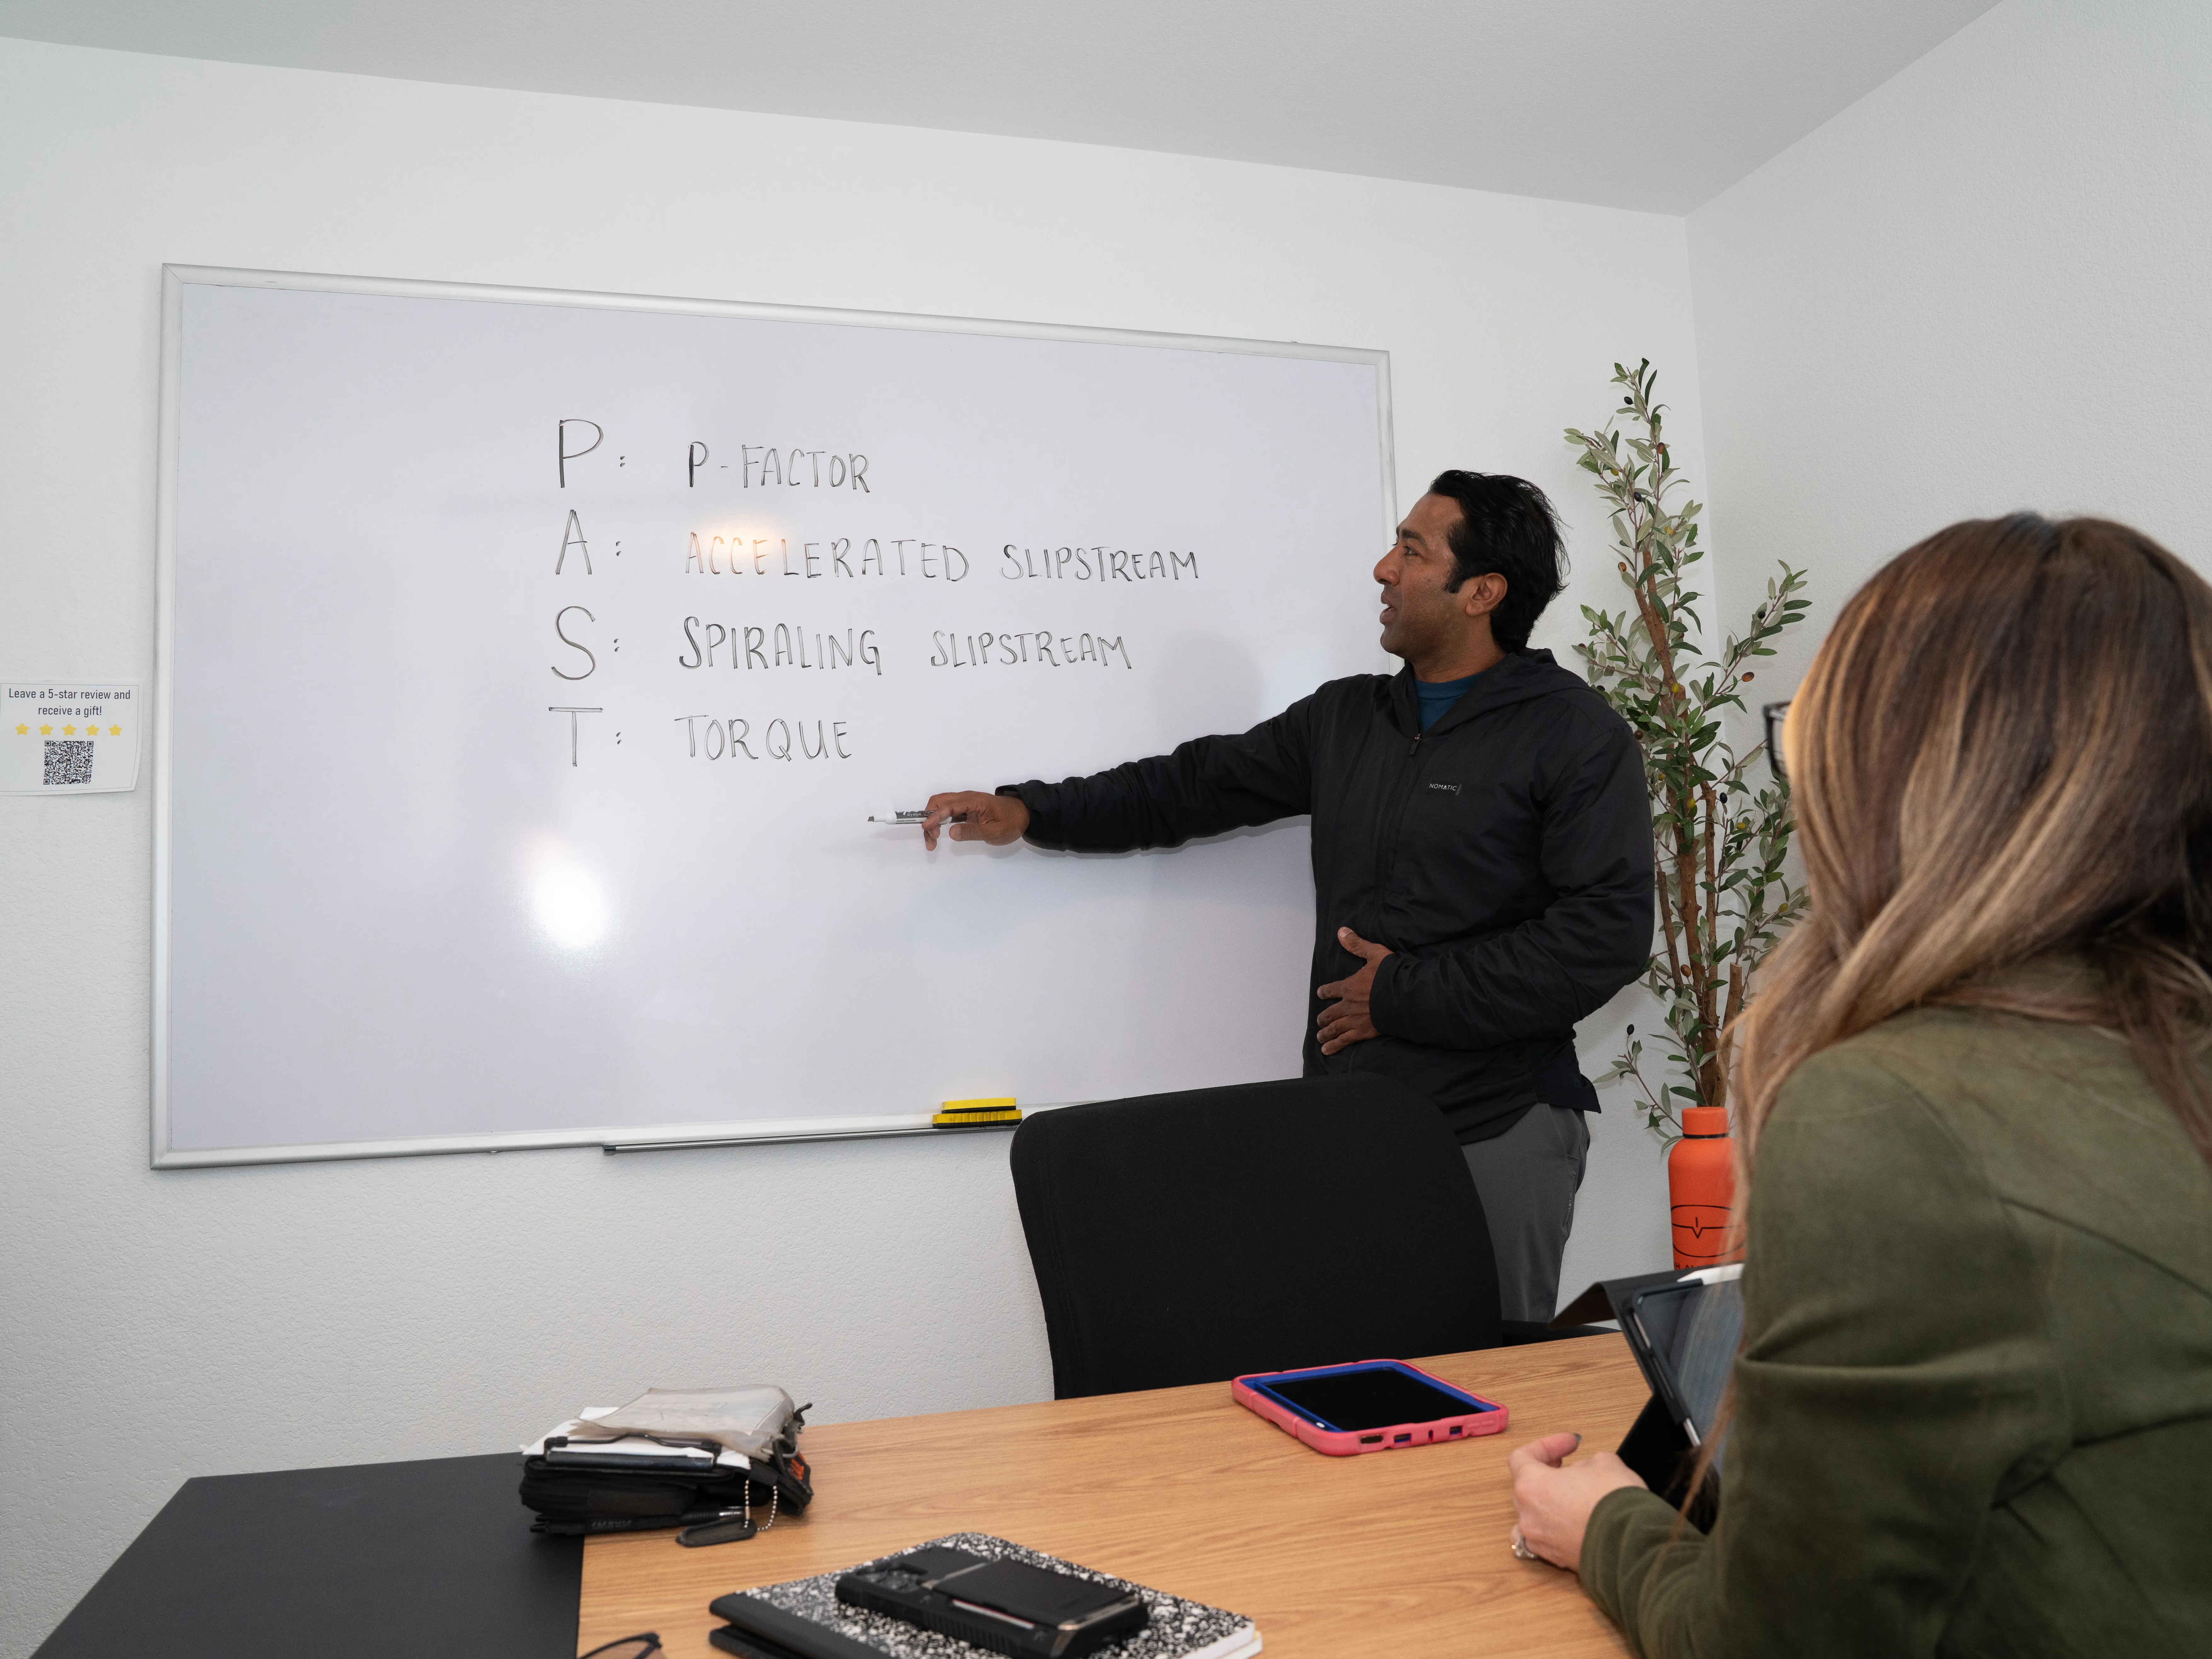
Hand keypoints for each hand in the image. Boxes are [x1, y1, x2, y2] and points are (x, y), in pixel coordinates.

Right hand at [920, 790, 1029, 850]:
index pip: (948, 805)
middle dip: (930, 818)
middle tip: (932, 839)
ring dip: (932, 820)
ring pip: (941, 806)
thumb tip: (951, 833)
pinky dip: (939, 820)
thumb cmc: (1011, 823)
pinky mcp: (966, 808)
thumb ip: (973, 832)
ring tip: (933, 840)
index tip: (927, 829)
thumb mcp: (995, 832)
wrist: (1022, 814)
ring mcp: (965, 802)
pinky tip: (938, 833)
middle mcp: (967, 798)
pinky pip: (947, 811)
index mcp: (974, 801)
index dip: (935, 816)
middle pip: (939, 801)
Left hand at [1314, 926, 1391, 1054]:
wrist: (1403, 997)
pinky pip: (1344, 1040)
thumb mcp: (1375, 954)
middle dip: (1324, 1017)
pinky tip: (1326, 1051)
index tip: (1320, 994)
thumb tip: (1342, 931)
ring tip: (1319, 1037)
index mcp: (1349, 986)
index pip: (1332, 989)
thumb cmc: (1391, 975)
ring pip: (1335, 1027)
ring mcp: (1354, 1019)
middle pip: (1331, 1012)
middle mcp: (1348, 1004)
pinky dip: (1334, 1045)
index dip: (1325, 991)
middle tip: (1319, 1022)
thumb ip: (1357, 945)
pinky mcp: (1363, 1032)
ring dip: (1325, 1032)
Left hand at [1507, 1432, 1646, 1570]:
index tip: (1571, 1443)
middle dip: (1549, 1473)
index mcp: (1530, 1487)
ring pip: (1535, 1516)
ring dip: (1550, 1503)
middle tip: (1574, 1466)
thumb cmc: (1613, 1502)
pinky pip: (1550, 1538)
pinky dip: (1559, 1528)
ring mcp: (1541, 1542)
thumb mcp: (1604, 1462)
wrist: (1633, 1545)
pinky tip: (1579, 1520)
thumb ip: (1585, 1463)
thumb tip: (1582, 1473)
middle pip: (1526, 1487)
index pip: (1522, 1457)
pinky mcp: (1558, 1560)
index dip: (1547, 1445)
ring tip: (1573, 1495)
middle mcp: (1528, 1517)